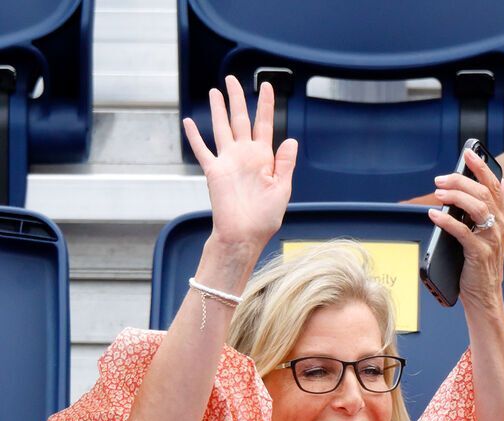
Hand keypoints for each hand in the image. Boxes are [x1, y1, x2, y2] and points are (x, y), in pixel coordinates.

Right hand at [182, 77, 296, 252]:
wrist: (245, 234)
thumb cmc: (265, 217)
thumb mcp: (282, 189)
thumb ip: (285, 163)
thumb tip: (291, 140)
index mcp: (264, 158)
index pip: (265, 125)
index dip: (266, 105)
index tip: (267, 87)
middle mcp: (245, 155)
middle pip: (240, 119)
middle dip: (238, 99)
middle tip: (233, 79)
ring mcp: (228, 161)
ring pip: (221, 128)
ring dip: (218, 109)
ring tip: (216, 91)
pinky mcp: (213, 171)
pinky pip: (202, 150)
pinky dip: (194, 136)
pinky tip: (188, 122)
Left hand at [430, 148, 503, 310]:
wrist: (485, 295)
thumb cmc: (483, 263)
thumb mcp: (492, 231)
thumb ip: (495, 206)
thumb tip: (503, 182)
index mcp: (503, 217)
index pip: (494, 185)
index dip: (481, 167)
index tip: (467, 153)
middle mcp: (500, 225)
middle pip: (482, 193)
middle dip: (459, 181)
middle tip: (440, 180)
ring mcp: (491, 239)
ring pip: (476, 207)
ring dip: (455, 196)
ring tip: (438, 194)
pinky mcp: (479, 253)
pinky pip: (462, 231)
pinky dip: (446, 220)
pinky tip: (434, 214)